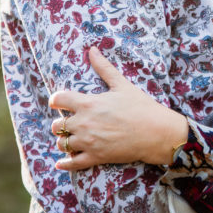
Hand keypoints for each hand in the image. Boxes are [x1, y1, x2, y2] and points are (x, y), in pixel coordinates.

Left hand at [49, 47, 187, 170]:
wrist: (156, 132)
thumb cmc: (141, 106)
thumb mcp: (121, 84)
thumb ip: (104, 67)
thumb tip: (92, 49)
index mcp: (88, 103)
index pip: (58, 99)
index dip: (56, 100)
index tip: (59, 102)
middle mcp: (84, 123)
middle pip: (57, 125)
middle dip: (61, 123)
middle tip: (69, 122)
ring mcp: (88, 142)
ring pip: (62, 144)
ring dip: (63, 141)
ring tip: (70, 139)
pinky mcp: (95, 157)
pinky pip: (72, 163)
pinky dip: (65, 163)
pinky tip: (62, 162)